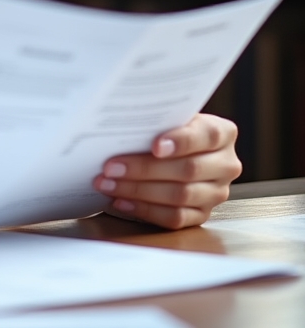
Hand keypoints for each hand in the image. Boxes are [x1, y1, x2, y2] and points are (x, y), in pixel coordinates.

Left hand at [93, 113, 240, 228]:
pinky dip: (145, 210)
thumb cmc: (168, 126)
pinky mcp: (203, 214)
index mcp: (222, 133)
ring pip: (179, 196)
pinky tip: (122, 201)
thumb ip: (158, 118)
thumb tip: (125, 124)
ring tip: (108, 183)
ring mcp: (216, 192)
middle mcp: (225, 164)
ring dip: (138, 190)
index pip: (206, 136)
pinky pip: (175, 218)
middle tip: (111, 166)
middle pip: (188, 170)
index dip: (181, 141)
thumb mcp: (169, 115)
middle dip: (145, 169)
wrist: (178, 146)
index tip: (155, 145)